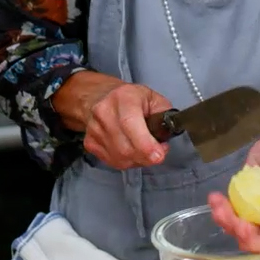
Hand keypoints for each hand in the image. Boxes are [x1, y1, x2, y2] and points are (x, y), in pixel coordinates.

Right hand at [58, 72, 173, 169]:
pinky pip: (113, 162)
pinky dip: (127, 161)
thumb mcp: (152, 97)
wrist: (99, 96)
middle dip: (147, 156)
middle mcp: (104, 113)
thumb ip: (164, 114)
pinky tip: (131, 150)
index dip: (145, 145)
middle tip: (158, 151)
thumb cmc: (128, 98)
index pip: (130, 124)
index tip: (158, 154)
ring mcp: (95, 130)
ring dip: (138, 159)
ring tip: (144, 148)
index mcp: (123, 98)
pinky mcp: (90, 143)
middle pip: (126, 147)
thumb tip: (169, 132)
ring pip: (120, 158)